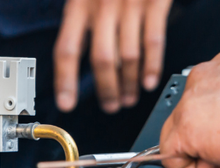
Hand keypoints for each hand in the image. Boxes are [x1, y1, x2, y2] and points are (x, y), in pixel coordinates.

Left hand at [54, 0, 172, 113]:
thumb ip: (81, 16)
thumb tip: (79, 50)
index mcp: (79, 4)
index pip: (67, 50)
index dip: (65, 81)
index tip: (66, 103)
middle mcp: (102, 6)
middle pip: (101, 60)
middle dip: (106, 90)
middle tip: (110, 106)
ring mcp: (130, 5)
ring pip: (128, 56)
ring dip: (130, 83)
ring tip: (130, 97)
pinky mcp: (154, 3)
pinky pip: (153, 41)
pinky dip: (152, 65)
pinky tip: (149, 81)